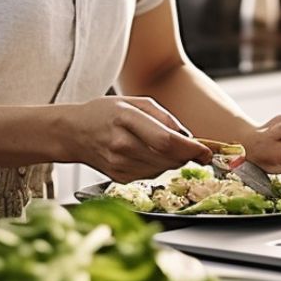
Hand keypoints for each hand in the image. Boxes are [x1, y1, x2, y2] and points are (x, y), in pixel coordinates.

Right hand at [63, 96, 210, 183]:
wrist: (73, 133)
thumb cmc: (105, 113)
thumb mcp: (135, 102)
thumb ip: (165, 118)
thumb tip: (189, 138)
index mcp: (126, 119)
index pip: (166, 141)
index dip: (191, 149)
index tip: (206, 151)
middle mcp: (121, 144)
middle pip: (168, 158)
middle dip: (187, 155)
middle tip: (194, 149)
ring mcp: (119, 165)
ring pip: (163, 169)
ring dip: (174, 161)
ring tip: (164, 146)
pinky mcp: (119, 178)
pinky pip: (151, 175)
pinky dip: (159, 166)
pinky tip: (149, 154)